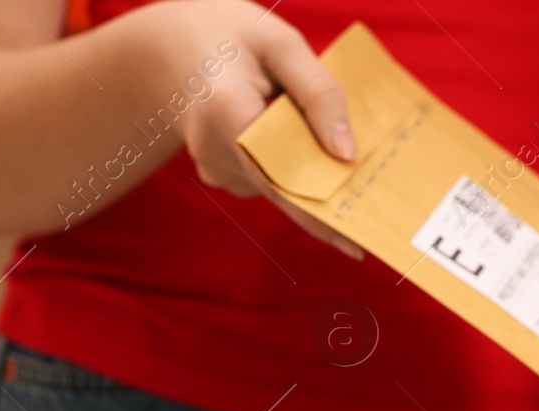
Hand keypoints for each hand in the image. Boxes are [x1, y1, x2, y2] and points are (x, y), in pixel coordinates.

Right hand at [141, 0, 360, 256]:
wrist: (170, 48)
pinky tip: (288, 131)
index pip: (281, 175)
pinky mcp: (221, 174)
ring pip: (279, 183)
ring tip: (308, 125)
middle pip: (285, 187)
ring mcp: (215, 168)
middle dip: (327, 193)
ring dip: (307, 167)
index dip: (318, 213)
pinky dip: (289, 163)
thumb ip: (318, 93)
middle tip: (367, 197)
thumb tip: (347, 154)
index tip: (354, 243)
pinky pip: (269, 177)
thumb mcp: (280, 44)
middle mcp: (215, 151)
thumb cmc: (229, 38)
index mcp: (226, 112)